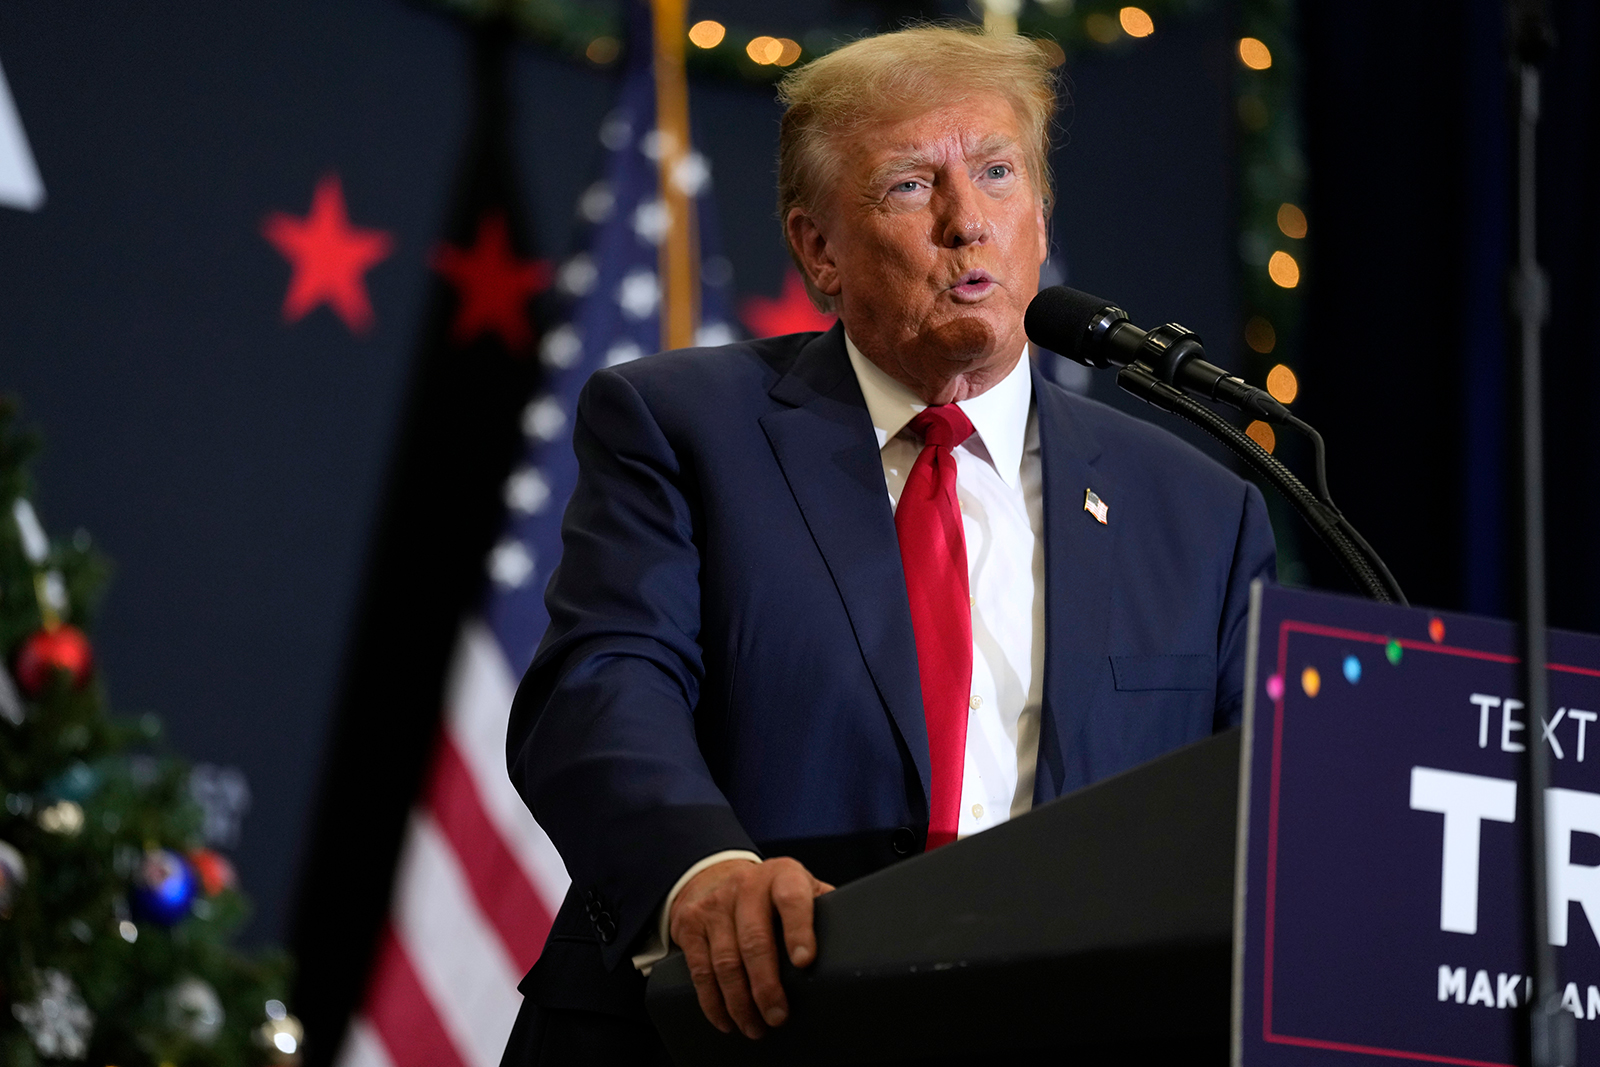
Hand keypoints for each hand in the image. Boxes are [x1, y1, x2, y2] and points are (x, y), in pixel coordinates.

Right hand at [667, 856, 833, 1038]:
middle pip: (755, 939)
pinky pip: (700, 970)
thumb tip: (855, 940)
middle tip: (778, 1015)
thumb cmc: (771, 892)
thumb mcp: (799, 887)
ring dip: (740, 1001)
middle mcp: (746, 886)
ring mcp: (715, 904)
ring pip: (726, 960)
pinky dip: (713, 1001)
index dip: (799, 930)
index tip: (805, 961)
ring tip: (755, 1025)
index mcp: (782, 875)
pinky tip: (727, 1018)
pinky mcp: (691, 924)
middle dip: (766, 984)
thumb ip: (823, 908)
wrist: (716, 875)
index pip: (792, 899)